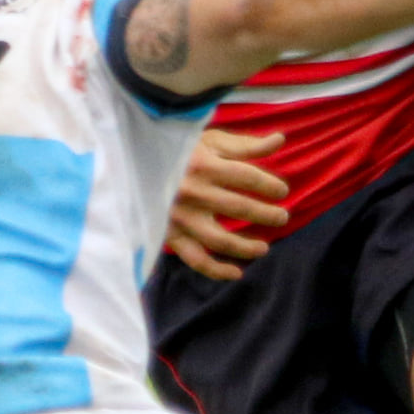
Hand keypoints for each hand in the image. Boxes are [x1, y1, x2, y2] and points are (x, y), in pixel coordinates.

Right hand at [166, 129, 288, 280]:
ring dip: (247, 247)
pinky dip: (217, 270)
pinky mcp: (169, 234)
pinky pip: (195, 259)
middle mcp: (192, 191)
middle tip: (282, 218)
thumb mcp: (209, 140)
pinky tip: (237, 273)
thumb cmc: (178, 149)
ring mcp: (180, 216)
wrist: (131, 163)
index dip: (270, 186)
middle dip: (268, 215)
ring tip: (264, 248)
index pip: (247, 177)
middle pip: (240, 208)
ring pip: (221, 239)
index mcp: (203, 163)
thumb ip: (245, 145)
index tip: (281, 191)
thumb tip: (280, 140)